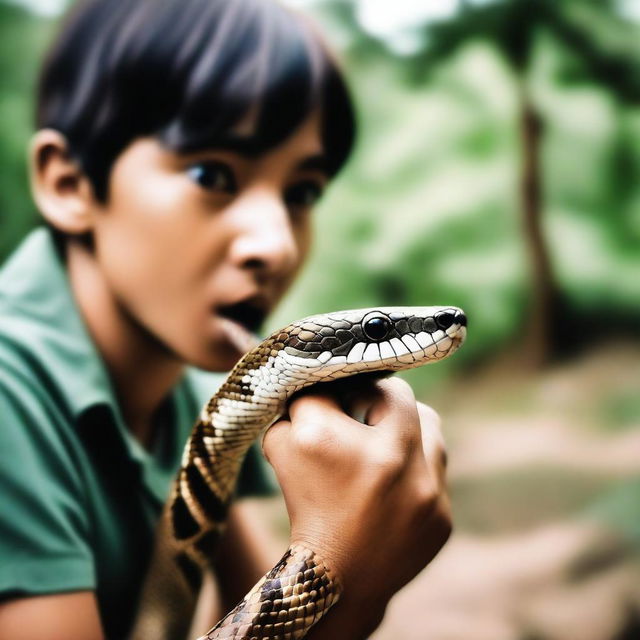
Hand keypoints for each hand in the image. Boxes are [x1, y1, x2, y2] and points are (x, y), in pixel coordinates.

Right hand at [262, 377, 451, 637]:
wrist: (336, 582)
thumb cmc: (305, 506)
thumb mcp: (283, 450)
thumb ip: (298, 404)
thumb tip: (322, 379)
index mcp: (327, 442)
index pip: (328, 386)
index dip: (328, 388)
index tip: (332, 395)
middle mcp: (381, 460)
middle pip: (392, 392)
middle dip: (373, 395)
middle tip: (360, 405)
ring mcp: (421, 491)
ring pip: (428, 421)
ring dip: (406, 423)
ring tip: (385, 437)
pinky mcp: (442, 516)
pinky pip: (437, 465)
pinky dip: (417, 463)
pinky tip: (396, 475)